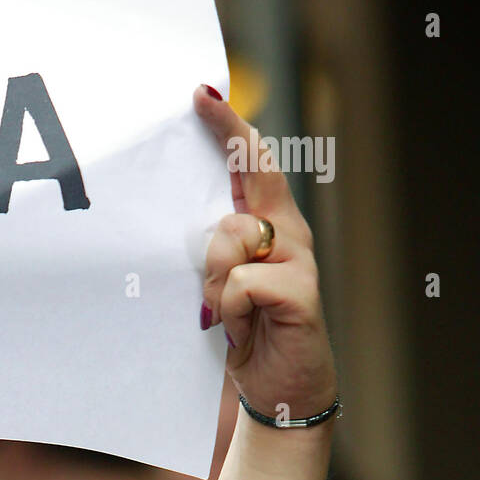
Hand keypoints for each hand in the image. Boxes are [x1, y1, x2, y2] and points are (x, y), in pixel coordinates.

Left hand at [195, 85, 337, 419]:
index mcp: (265, 223)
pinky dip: (227, 308)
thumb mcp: (215, 281)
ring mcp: (299, 259)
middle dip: (214, 207)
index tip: (201, 94)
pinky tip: (238, 327)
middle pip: (247, 186)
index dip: (228, 126)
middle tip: (201, 247)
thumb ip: (206, 248)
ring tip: (224, 312)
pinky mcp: (301, 293)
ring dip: (211, 280)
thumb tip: (178, 221)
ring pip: (230, 238)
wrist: (279, 386)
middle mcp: (287, 232)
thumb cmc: (243, 328)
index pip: (249, 162)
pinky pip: (241, 282)